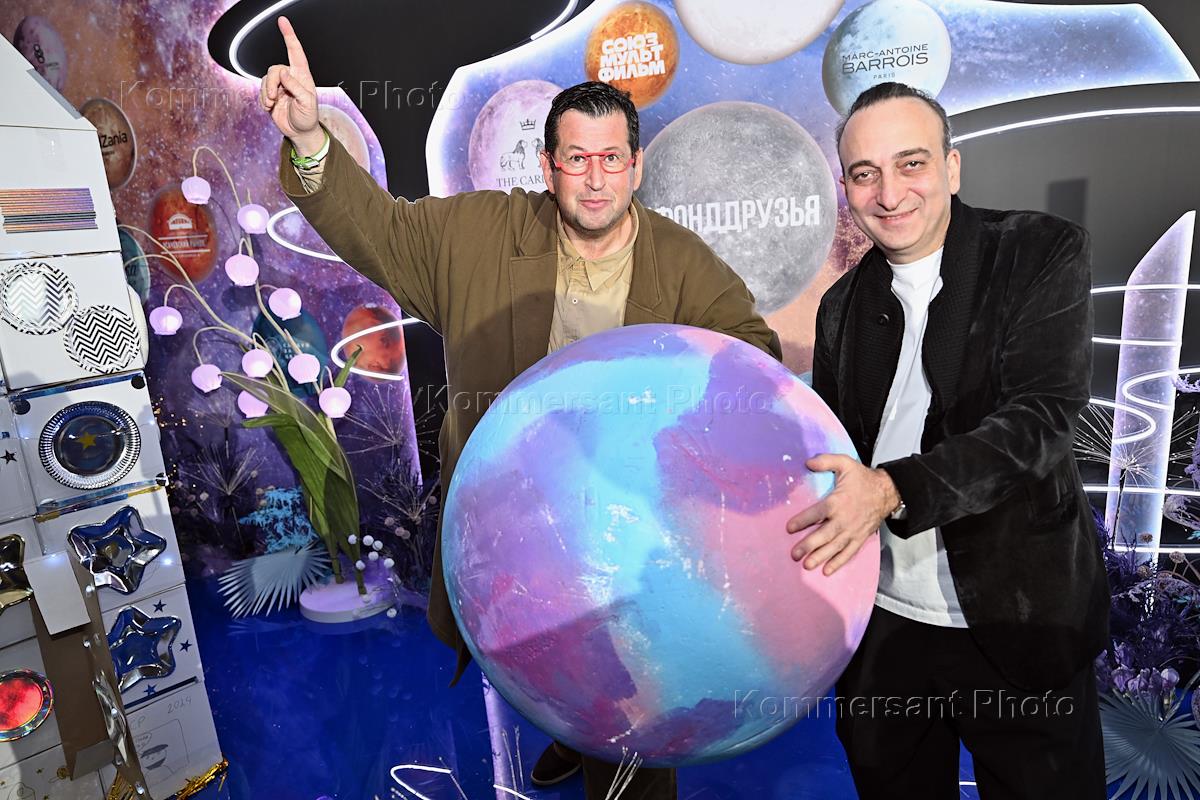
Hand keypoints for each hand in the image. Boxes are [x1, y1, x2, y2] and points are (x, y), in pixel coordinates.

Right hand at [259, 17, 321, 152]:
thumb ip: (296, 87)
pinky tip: (270, 107)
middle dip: (271, 83)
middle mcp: (290, 77)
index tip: (283, 21)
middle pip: (274, 69)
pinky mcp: (271, 94)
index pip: (295, 52)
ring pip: (265, 79)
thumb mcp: (307, 103)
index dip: (289, 36)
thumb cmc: (308, 117)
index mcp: (302, 76)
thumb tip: (284, 73)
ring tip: (272, 104)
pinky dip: (262, 99)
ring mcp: (280, 85)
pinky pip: (261, 90)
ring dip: (266, 93)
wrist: (300, 131)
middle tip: (274, 98)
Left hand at [786, 454, 897, 574]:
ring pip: (834, 547)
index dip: (802, 521)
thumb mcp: (845, 463)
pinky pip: (849, 553)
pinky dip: (838, 562)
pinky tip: (827, 570)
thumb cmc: (863, 478)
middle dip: (808, 546)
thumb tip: (807, 462)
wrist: (887, 491)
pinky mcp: (860, 538)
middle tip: (794, 554)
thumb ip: (826, 461)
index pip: (816, 513)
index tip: (789, 528)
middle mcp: (844, 519)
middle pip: (823, 535)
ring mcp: (852, 531)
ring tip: (807, 565)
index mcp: (837, 502)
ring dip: (820, 557)